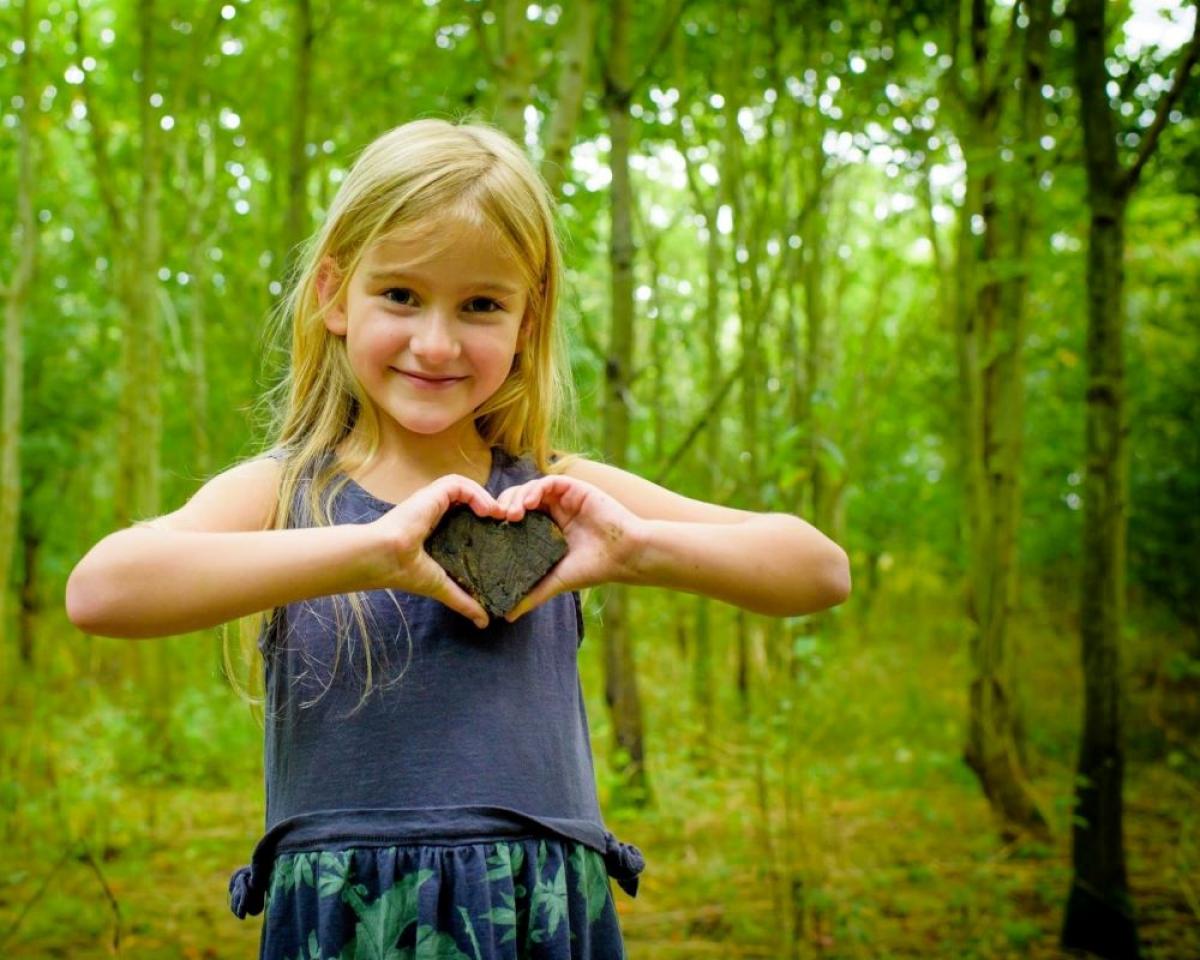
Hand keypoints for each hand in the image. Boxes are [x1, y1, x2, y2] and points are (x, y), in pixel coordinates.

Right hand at [367, 474, 509, 628]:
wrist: (385, 559)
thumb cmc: (405, 572)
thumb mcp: (443, 586)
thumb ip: (464, 601)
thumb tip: (484, 622)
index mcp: (437, 528)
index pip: (466, 516)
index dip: (486, 521)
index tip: (502, 534)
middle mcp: (435, 512)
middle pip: (469, 500)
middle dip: (491, 506)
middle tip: (506, 522)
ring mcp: (433, 501)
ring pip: (466, 488)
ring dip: (486, 498)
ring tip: (499, 515)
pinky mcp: (432, 494)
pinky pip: (459, 484)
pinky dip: (476, 493)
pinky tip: (487, 510)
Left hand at [495, 474, 644, 621]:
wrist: (624, 556)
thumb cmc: (594, 568)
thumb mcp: (556, 581)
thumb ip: (533, 594)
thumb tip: (507, 616)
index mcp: (548, 528)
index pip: (517, 517)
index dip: (501, 520)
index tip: (491, 532)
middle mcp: (555, 511)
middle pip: (519, 499)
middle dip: (504, 505)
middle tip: (497, 519)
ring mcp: (565, 499)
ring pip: (531, 488)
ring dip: (516, 496)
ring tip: (511, 514)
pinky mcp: (576, 489)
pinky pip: (550, 482)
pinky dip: (535, 489)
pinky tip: (528, 503)